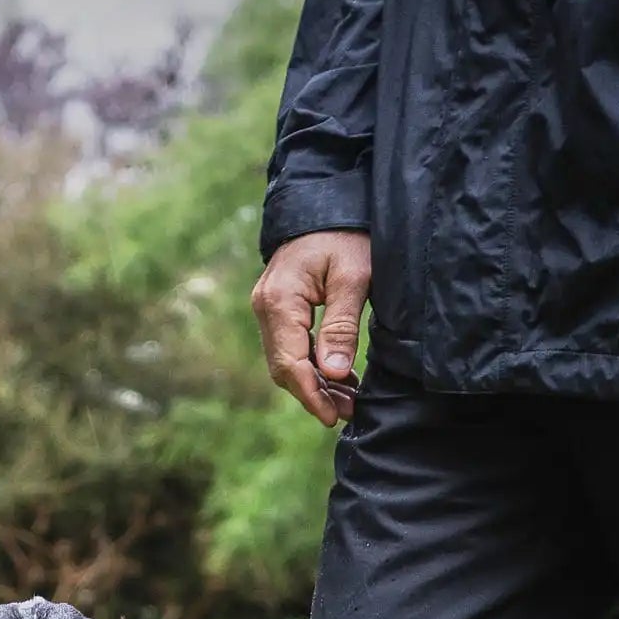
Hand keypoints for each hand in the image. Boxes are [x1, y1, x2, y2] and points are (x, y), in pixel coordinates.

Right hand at [251, 228, 372, 425]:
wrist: (328, 201)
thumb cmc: (346, 234)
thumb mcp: (353, 278)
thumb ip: (341, 326)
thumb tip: (333, 375)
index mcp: (279, 300)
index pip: (290, 362)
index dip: (311, 394)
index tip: (333, 417)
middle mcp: (265, 306)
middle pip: (283, 367)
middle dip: (314, 394)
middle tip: (348, 412)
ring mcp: (268, 307)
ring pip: (286, 360)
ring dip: (315, 383)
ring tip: (348, 401)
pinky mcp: (278, 307)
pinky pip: (291, 346)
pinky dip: (313, 366)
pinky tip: (339, 378)